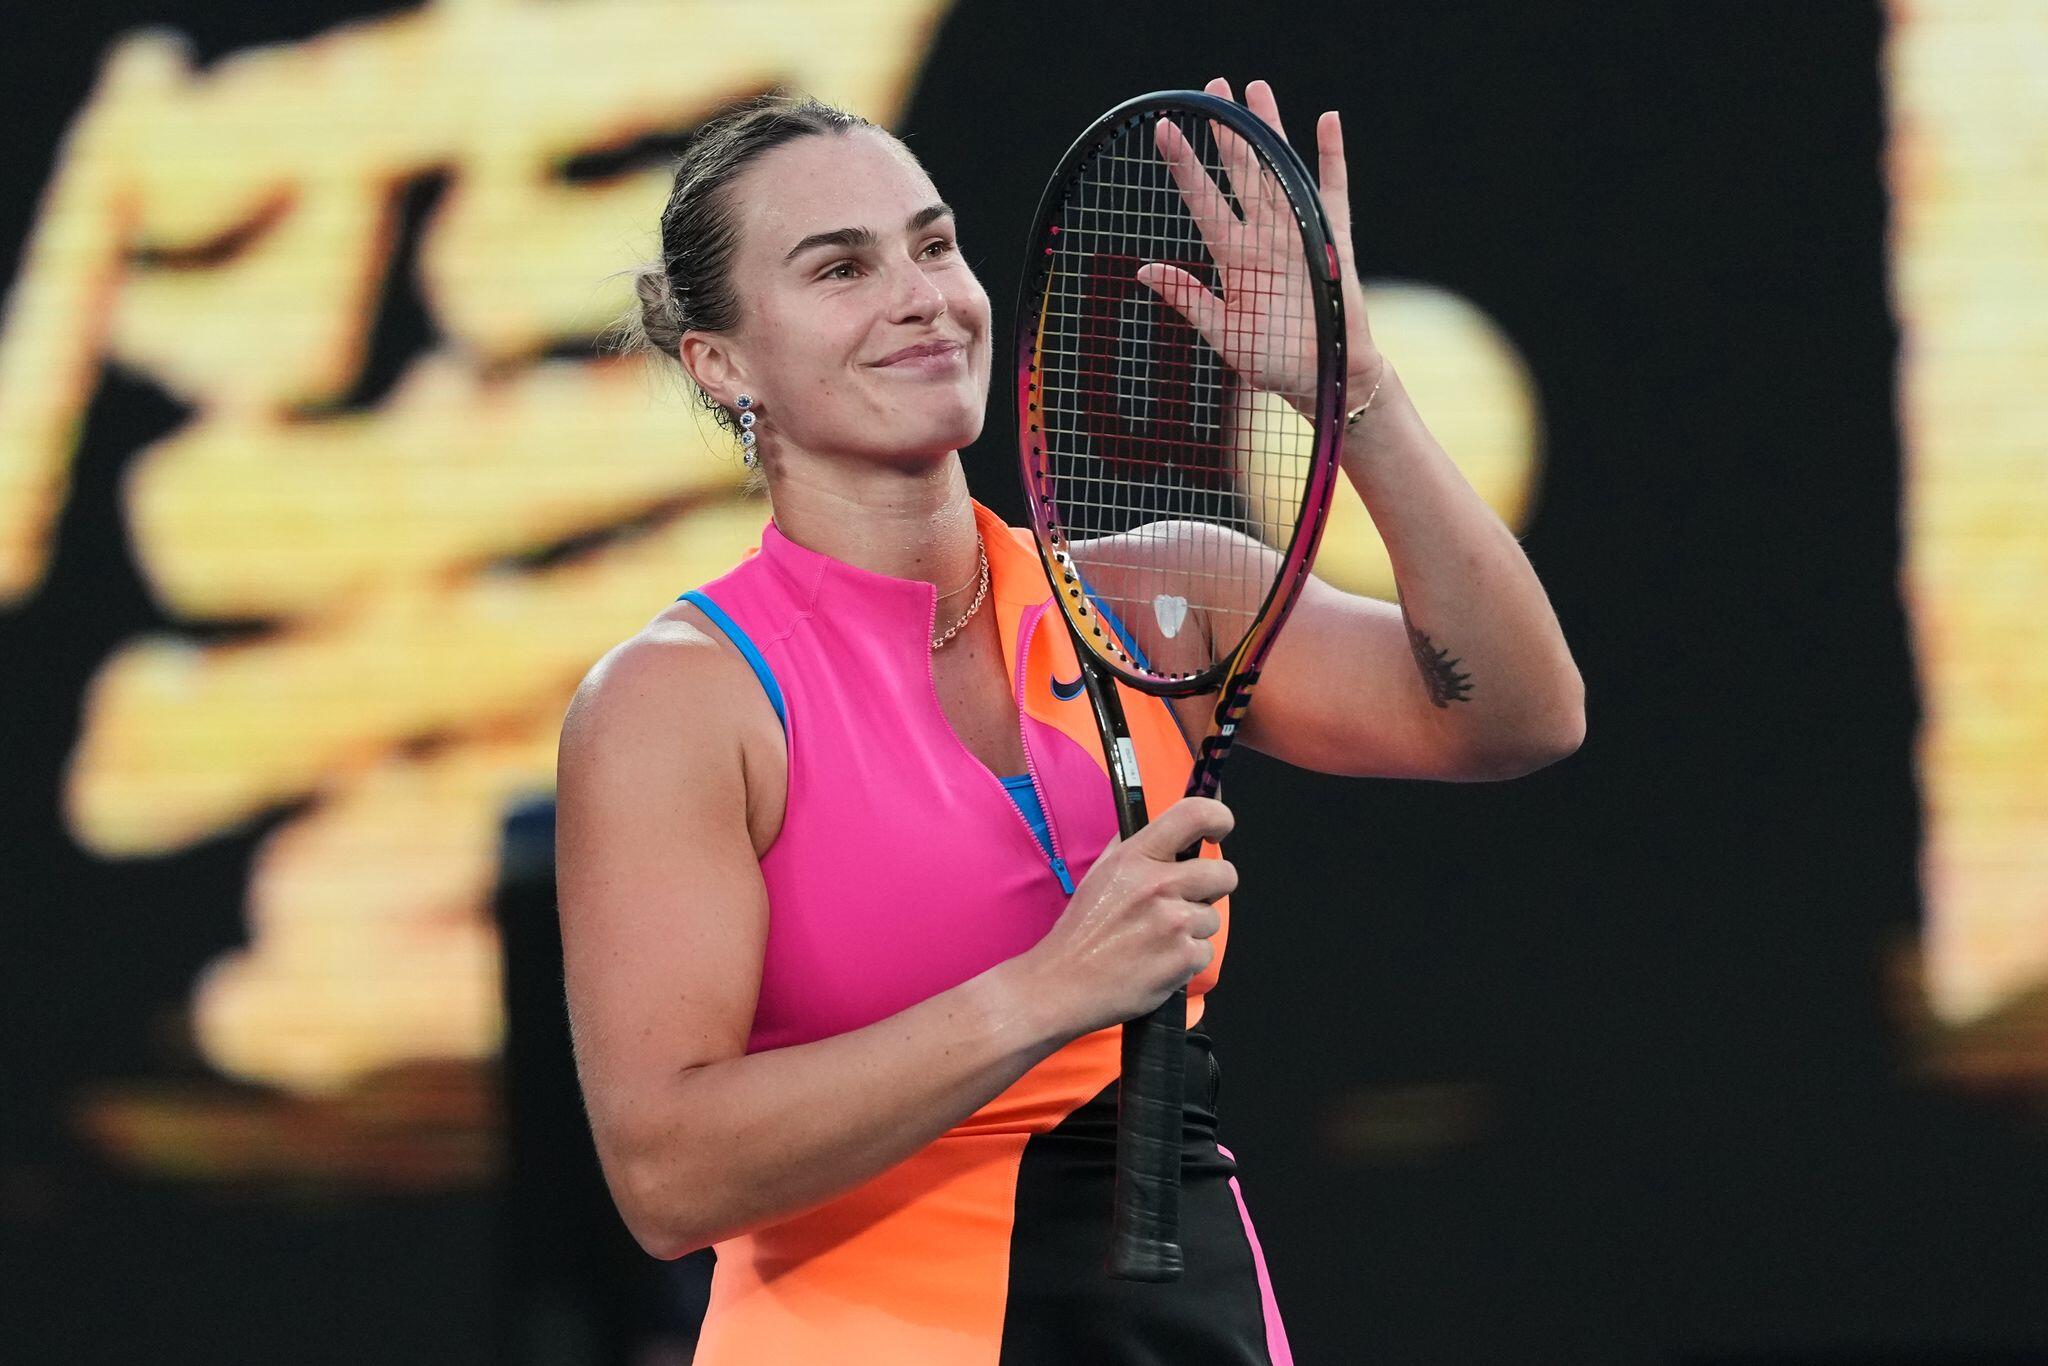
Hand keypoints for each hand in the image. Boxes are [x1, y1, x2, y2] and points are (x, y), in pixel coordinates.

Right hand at [1020, 796, 1237, 1040]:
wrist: (1064, 983)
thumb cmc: (1082, 929)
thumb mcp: (1100, 873)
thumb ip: (1134, 847)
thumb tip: (1169, 828)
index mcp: (1136, 857)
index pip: (1193, 815)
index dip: (1218, 817)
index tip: (1219, 830)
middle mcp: (1159, 884)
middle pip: (1224, 873)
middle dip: (1213, 887)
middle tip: (1185, 900)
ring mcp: (1175, 922)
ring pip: (1213, 918)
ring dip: (1194, 929)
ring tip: (1158, 939)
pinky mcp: (1184, 958)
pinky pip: (1206, 951)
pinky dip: (1187, 959)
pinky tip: (1159, 960)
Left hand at [1137, 77, 1386, 411]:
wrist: (1326, 377)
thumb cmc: (1272, 362)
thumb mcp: (1223, 336)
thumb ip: (1189, 301)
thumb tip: (1144, 271)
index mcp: (1233, 257)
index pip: (1203, 200)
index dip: (1185, 164)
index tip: (1166, 129)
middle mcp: (1262, 236)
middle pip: (1241, 171)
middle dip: (1228, 129)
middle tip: (1213, 86)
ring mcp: (1299, 233)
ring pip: (1281, 169)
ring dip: (1271, 129)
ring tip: (1257, 89)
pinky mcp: (1334, 239)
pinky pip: (1333, 190)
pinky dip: (1331, 157)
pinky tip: (1326, 121)